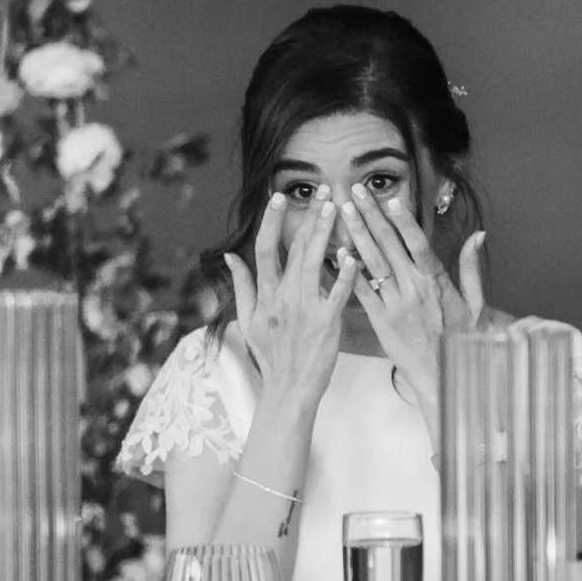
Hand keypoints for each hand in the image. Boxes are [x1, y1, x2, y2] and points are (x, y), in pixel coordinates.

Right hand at [222, 192, 356, 409]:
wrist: (287, 390)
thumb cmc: (270, 355)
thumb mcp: (247, 320)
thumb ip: (242, 286)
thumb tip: (230, 256)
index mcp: (265, 295)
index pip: (265, 249)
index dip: (271, 220)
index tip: (279, 196)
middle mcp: (283, 297)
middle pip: (295, 248)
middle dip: (309, 217)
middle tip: (323, 190)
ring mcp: (304, 309)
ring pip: (314, 263)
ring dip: (325, 233)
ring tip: (336, 208)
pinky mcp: (326, 323)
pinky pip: (336, 294)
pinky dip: (343, 275)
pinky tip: (352, 255)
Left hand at [339, 186, 482, 412]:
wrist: (443, 376)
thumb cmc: (461, 339)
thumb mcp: (475, 303)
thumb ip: (471, 268)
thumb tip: (479, 235)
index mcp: (436, 282)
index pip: (417, 244)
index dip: (403, 221)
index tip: (390, 200)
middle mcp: (413, 290)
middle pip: (389, 246)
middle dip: (371, 216)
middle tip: (355, 192)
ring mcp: (394, 305)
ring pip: (372, 264)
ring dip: (356, 235)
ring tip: (342, 211)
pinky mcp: (380, 321)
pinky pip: (362, 292)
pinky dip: (349, 271)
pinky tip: (337, 251)